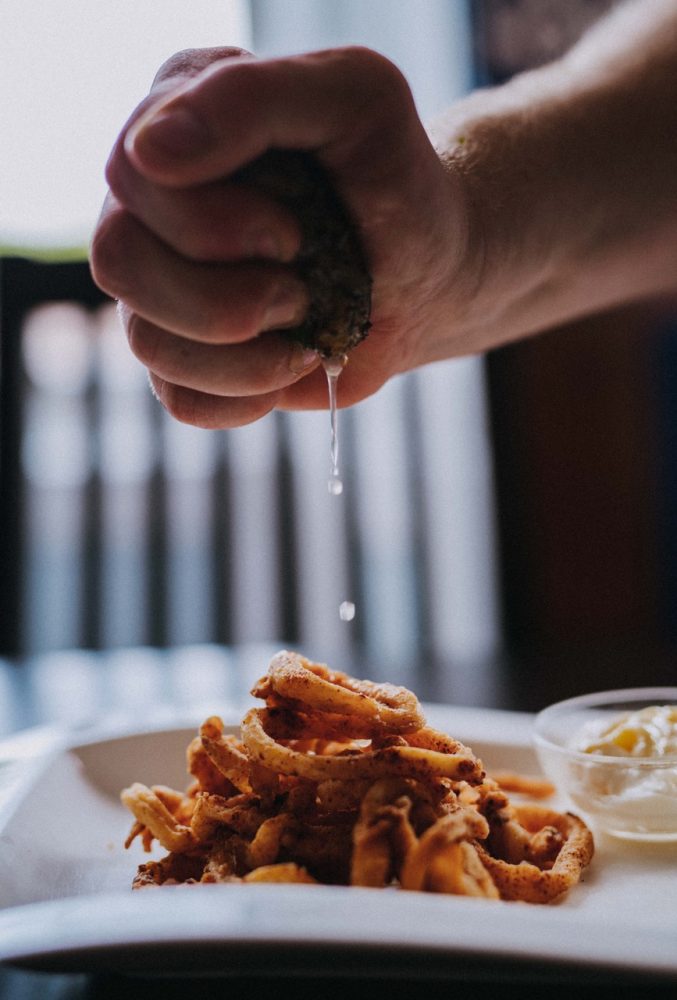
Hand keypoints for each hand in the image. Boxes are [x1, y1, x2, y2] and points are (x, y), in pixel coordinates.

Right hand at [90, 46, 476, 427]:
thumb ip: (254, 98)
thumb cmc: (394, 181)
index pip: (133, 173)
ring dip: (248, 352)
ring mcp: (158, 281)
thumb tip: (149, 150)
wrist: (426, 273)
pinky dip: (249, 394)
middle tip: (302, 286)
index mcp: (176, 113)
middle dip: (229, 295)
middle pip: (118, 261)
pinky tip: (291, 360)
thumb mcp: (357, 101)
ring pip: (144, 340)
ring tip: (305, 324)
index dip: (214, 224)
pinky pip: (180, 399)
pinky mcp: (184, 353)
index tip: (295, 234)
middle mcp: (149, 199)